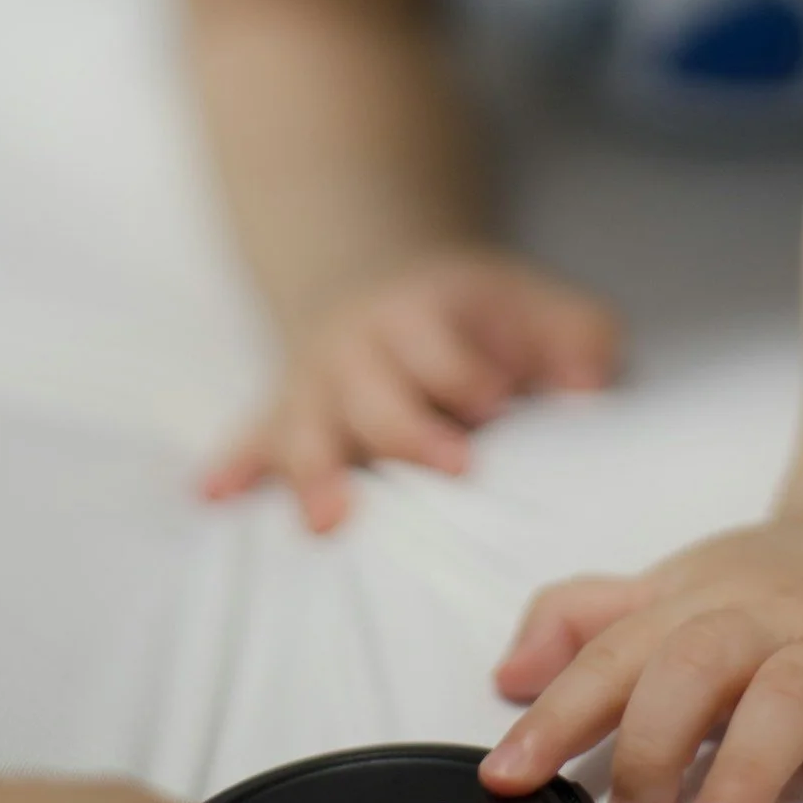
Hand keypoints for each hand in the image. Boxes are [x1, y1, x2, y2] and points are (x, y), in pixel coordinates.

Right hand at [202, 246, 622, 530]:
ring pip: (307, 426)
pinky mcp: (284, 412)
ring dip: (315, 470)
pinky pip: (250, 436)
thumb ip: (577, 337)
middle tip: (457, 465)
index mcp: (418, 312)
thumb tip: (588, 388)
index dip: (468, 374)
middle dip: (411, 432)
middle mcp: (355, 345)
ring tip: (327, 518)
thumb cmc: (478, 315)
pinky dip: (234, 462)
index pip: (440, 348)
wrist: (385, 284)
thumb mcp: (535, 302)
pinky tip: (214, 494)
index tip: (499, 399)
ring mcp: (313, 382)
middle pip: (375, 396)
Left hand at [481, 518, 802, 802]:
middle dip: (654, 739)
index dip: (557, 714)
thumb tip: (507, 675)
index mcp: (704, 603)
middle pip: (700, 661)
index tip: (509, 777)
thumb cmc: (776, 591)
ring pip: (798, 690)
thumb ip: (587, 624)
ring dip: (752, 763)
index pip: (617, 655)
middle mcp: (773, 619)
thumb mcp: (676, 591)